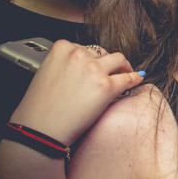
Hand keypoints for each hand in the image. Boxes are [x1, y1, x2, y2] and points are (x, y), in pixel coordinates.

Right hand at [8, 40, 145, 144]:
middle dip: (106, 62)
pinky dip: (135, 78)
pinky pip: (128, 78)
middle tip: (111, 71)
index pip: (84, 48)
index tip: (95, 65)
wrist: (40, 130)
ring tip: (126, 72)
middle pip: (102, 53)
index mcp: (61, 48)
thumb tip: (83, 66)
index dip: (91, 58)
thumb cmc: (39, 108)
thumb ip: (64, 64)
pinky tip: (138, 79)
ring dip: (123, 66)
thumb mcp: (46, 73)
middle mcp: (78, 55)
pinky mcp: (106, 86)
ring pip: (119, 60)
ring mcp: (94, 70)